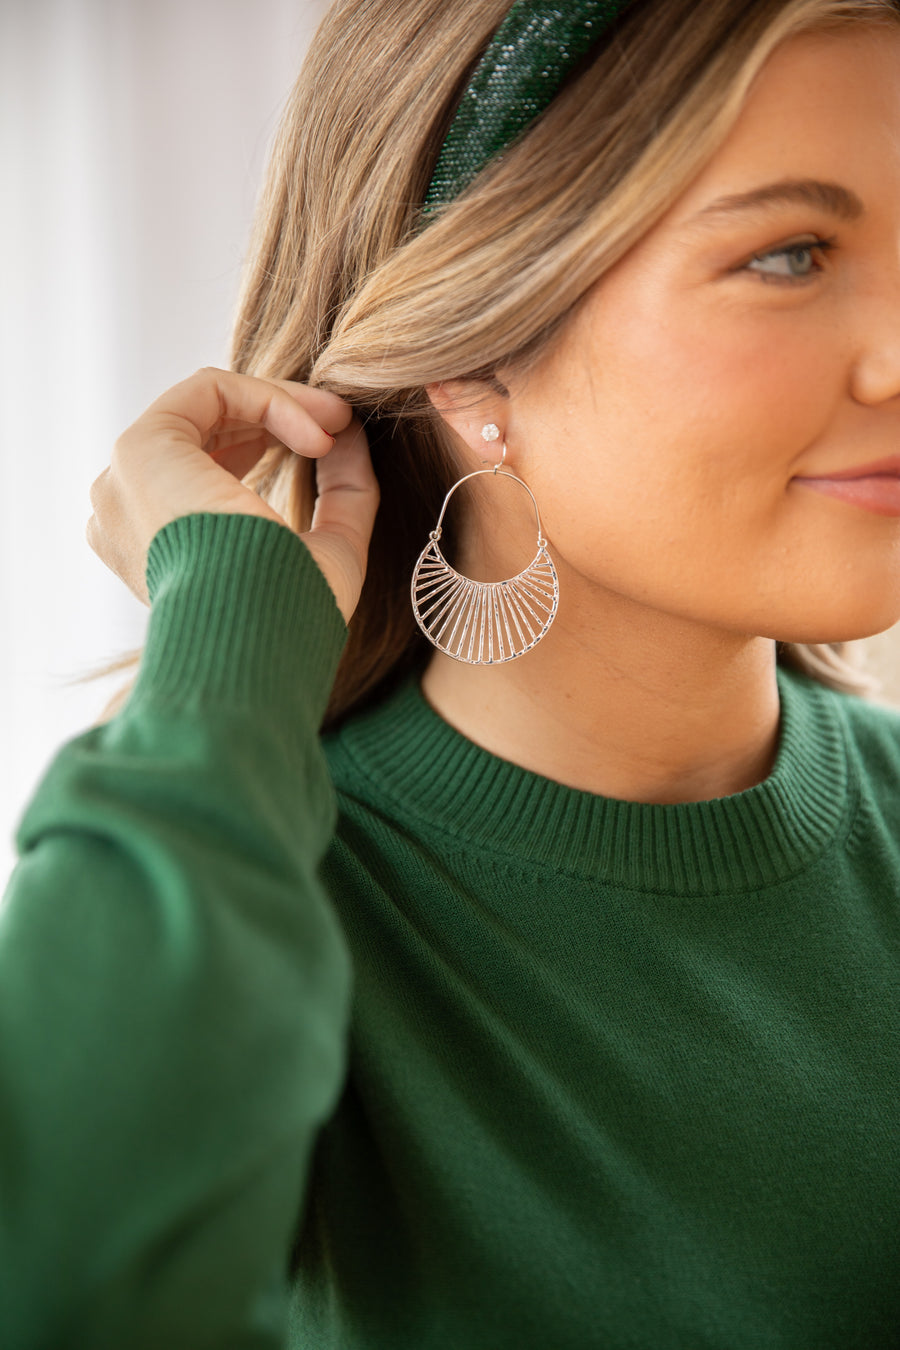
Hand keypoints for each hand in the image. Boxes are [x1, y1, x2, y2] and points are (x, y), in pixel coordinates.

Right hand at [87, 367, 378, 622]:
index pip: (207, 464)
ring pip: (207, 405)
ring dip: (279, 403)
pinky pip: (209, 392)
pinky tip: (311, 433)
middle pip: (204, 431)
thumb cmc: (292, 613)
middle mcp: (131, 512)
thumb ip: (342, 491)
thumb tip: (349, 435)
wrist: (261, 632)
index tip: (333, 442)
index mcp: (159, 543)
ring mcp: (127, 479)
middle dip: (279, 415)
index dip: (274, 439)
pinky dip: (269, 399)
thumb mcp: (332, 549)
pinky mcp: (140, 449)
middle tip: (338, 422)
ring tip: (332, 424)